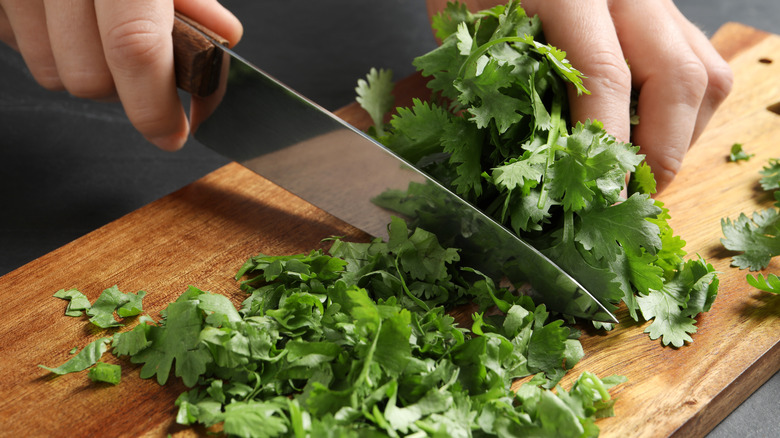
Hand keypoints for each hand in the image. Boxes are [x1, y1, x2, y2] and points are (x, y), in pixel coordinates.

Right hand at [0, 0, 241, 150]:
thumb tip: (222, 37)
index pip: (135, 49)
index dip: (155, 105)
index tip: (173, 132)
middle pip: (89, 77)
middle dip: (124, 89)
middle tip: (142, 68)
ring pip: (49, 71)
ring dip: (82, 67)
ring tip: (98, 31)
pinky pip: (15, 44)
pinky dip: (42, 43)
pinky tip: (61, 18)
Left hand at [426, 0, 732, 192]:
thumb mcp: (472, 34)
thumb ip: (489, 90)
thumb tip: (514, 167)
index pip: (604, 76)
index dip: (606, 147)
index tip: (598, 203)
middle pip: (678, 78)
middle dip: (659, 155)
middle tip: (628, 201)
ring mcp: (657, 2)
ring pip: (704, 77)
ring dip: (680, 140)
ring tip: (639, 177)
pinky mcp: (671, 17)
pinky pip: (705, 72)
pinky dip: (687, 120)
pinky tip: (649, 142)